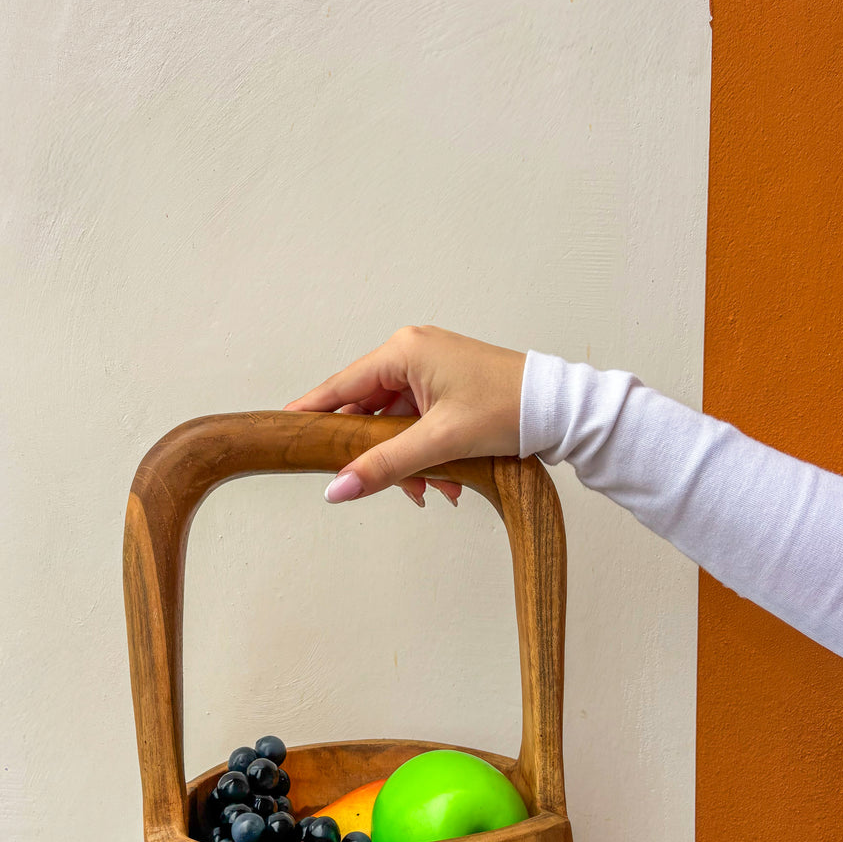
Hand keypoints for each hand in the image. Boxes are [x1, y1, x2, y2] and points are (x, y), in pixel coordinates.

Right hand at [282, 325, 525, 505]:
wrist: (560, 408)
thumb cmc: (509, 408)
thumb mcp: (441, 442)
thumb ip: (385, 465)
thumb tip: (338, 488)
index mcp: (403, 351)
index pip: (339, 387)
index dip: (311, 413)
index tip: (281, 431)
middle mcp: (412, 353)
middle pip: (367, 410)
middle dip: (378, 453)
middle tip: (384, 486)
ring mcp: (430, 369)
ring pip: (394, 423)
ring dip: (407, 461)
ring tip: (433, 490)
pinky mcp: (447, 386)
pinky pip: (417, 423)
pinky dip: (425, 453)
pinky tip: (446, 482)